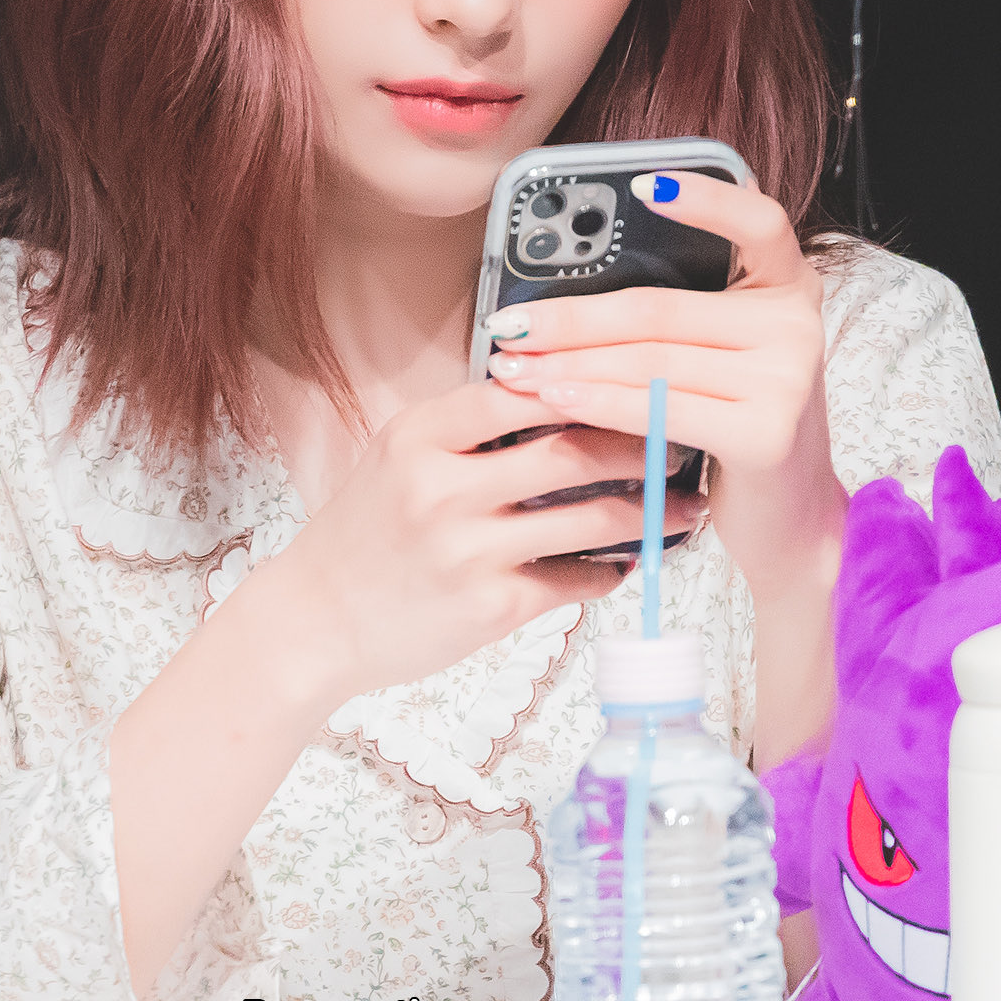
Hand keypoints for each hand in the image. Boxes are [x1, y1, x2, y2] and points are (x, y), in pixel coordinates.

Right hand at [259, 377, 707, 706]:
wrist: (314, 621)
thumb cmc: (365, 533)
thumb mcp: (398, 457)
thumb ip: (469, 427)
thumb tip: (565, 393)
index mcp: (420, 435)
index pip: (524, 389)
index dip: (591, 381)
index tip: (640, 378)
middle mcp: (443, 486)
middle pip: (572, 450)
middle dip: (643, 444)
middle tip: (686, 438)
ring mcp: (468, 549)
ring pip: (591, 517)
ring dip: (652, 512)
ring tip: (686, 506)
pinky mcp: (490, 607)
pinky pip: (576, 579)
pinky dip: (612, 568)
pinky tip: (632, 559)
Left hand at [477, 169, 839, 599]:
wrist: (792, 519)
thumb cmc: (739, 427)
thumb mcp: (725, 358)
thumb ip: (681, 319)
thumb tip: (565, 297)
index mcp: (790, 287)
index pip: (757, 222)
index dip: (702, 199)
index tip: (641, 185)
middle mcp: (797, 323)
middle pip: (660, 309)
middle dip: (571, 319)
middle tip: (509, 324)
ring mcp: (787, 378)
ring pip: (649, 360)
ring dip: (568, 364)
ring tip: (514, 366)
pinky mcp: (765, 431)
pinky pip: (658, 408)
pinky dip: (596, 402)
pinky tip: (553, 398)